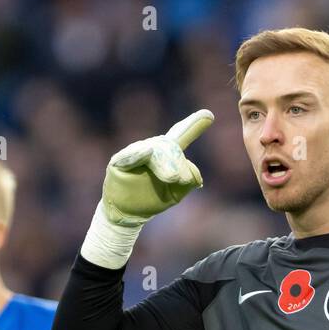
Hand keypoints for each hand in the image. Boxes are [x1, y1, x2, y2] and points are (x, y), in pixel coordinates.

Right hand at [101, 109, 214, 226]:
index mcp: (166, 154)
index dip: (193, 126)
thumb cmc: (151, 199)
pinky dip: (139, 154)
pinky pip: (131, 156)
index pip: (180, 136)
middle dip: (178, 162)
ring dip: (165, 164)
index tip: (209, 115)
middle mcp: (150, 149)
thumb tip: (194, 173)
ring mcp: (135, 153)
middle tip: (182, 179)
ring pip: (154, 151)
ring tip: (173, 178)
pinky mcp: (119, 161)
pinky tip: (146, 151)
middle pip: (169, 147)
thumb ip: (187, 182)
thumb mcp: (174, 194)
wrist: (127, 214)